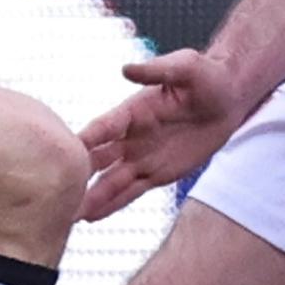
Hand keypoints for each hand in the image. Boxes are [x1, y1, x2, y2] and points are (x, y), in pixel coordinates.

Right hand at [79, 47, 251, 220]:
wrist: (229, 98)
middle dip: (78, 175)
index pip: (103, 127)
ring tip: (68, 216)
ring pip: (110, 181)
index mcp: (132, 111)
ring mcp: (140, 157)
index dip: (84, 140)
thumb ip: (157, 70)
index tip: (63, 154)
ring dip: (90, 197)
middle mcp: (130, 137)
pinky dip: (110, 205)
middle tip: (56, 192)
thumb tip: (127, 70)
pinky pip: (129, 192)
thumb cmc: (207, 76)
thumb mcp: (186, 67)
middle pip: (97, 159)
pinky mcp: (156, 174)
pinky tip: (90, 217)